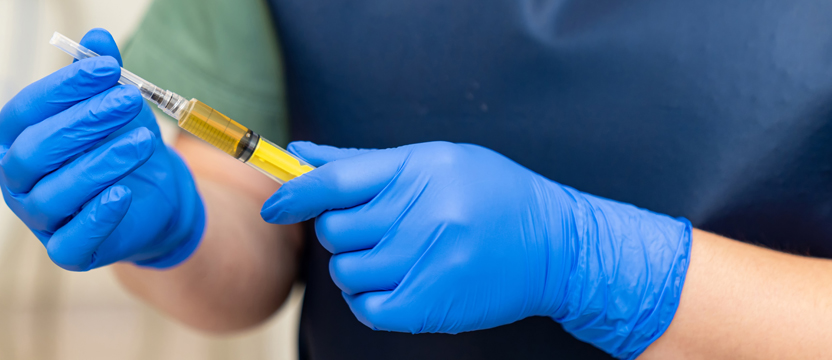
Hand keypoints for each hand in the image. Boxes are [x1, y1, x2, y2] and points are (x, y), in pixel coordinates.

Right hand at [0, 28, 203, 270]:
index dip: (64, 87)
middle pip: (35, 152)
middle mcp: (17, 180)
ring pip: (55, 193)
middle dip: (83, 122)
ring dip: (101, 162)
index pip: (25, 110)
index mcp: (15, 139)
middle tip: (127, 100)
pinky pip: (72, 240)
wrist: (154, 196)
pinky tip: (124, 192)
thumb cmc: (122, 145)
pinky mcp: (68, 251)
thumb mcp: (118, 108)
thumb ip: (105, 76)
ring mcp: (39, 219)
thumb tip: (99, 38)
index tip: (108, 67)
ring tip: (143, 139)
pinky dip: (97, 216)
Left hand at [261, 141, 690, 358]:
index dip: (293, 194)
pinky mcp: (433, 304)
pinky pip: (368, 307)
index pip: (335, 182)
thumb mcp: (435, 161)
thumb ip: (363, 162)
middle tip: (371, 228)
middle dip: (340, 231)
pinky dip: (369, 298)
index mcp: (421, 169)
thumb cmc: (492, 195)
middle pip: (334, 230)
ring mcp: (429, 261)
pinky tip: (393, 283)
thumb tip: (299, 154)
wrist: (556, 245)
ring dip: (356, 266)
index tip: (275, 205)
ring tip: (389, 256)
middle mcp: (425, 213)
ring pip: (347, 271)